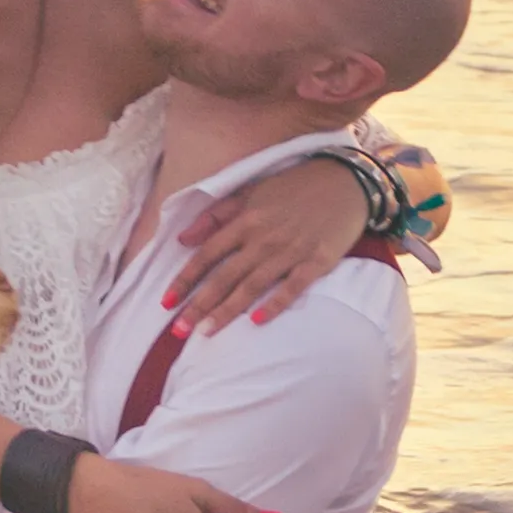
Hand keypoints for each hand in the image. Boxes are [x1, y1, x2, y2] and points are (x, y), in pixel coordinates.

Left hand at [160, 154, 374, 333]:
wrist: (345, 181)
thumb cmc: (294, 187)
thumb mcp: (250, 192)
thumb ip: (216, 216)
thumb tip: (182, 240)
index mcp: (245, 220)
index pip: (207, 254)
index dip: (185, 279)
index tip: (167, 302)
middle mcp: (263, 237)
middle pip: (225, 276)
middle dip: (200, 304)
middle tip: (180, 330)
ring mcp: (290, 250)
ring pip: (253, 285)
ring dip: (228, 310)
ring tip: (207, 331)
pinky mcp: (317, 260)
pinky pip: (293, 286)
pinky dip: (276, 303)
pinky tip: (258, 321)